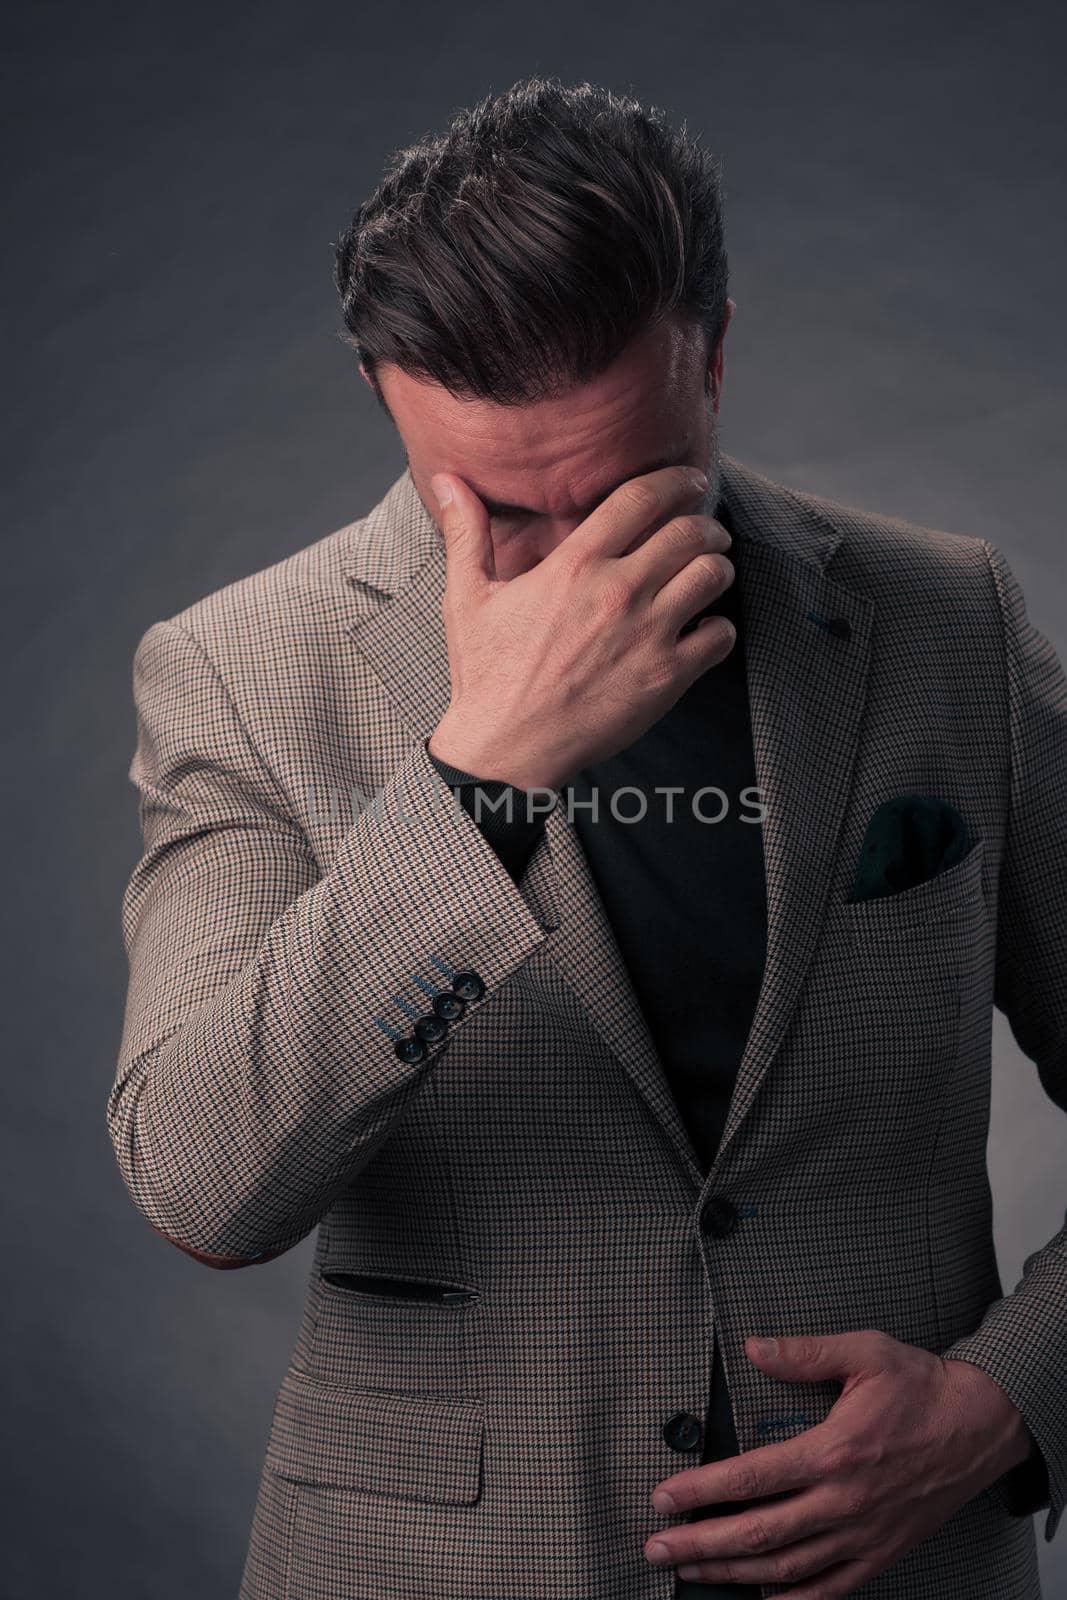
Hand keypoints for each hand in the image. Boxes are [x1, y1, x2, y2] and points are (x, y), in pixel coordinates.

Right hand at [426, 465, 735, 790]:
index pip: (642, 498)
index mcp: (574, 565)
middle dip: (706, 524)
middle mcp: (617, 592)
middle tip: (709, 530)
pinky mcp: (664, 677)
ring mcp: (646, 635)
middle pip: (689, 532)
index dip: (675, 480)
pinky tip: (704, 627)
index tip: (689, 480)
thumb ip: (466, 532)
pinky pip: (719, 635)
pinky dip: (720, 626)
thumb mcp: (466, 597)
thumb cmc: (486, 673)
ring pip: (712, 576)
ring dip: (718, 567)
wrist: (507, 748)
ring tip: (711, 571)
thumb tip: (445, 478)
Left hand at [645, 1329, 1036, 1597]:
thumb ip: (804, 1353)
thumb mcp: (865, 1352)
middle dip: (700, 1544)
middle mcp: (844, 1501)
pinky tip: (762, 1596)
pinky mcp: (882, 1551)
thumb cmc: (923, 1388)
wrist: (981, 1425)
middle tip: (658, 1547)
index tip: (664, 1498)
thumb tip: (754, 1348)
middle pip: (757, 1534)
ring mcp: (863, 1534)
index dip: (700, 1491)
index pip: (750, 1479)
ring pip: (786, 1568)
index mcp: (834, 1452)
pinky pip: (831, 1588)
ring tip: (693, 1572)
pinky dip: (792, 1599)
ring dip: (733, 1574)